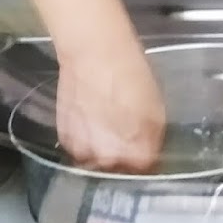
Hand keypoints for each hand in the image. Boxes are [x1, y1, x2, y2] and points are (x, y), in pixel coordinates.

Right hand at [55, 33, 166, 172]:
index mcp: (136, 155)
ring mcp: (84, 150)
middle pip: (118, 169)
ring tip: (104, 123)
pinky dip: (84, 137)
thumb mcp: (157, 108)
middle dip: (122, 154)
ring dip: (101, 147)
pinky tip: (89, 117)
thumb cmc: (130, 74)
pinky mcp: (65, 138)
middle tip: (124, 131)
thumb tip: (149, 155)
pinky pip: (79, 147)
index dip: (145, 158)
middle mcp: (109, 159)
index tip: (144, 147)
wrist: (93, 51)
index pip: (143, 171)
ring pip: (96, 160)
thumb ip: (153, 139)